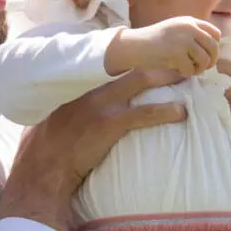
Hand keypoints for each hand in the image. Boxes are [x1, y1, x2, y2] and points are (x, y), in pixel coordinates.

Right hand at [0, 69, 185, 230]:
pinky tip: (181, 113)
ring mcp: (101, 105)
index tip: (154, 62)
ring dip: (166, 78)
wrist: (43, 168)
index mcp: (80, 89)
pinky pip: (145, 113)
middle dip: (157, 63)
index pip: (113, 68)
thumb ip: (74, 109)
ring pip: (141, 81)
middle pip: (132, 68)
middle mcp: (91, 90)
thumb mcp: (58, 120)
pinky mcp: (110, 123)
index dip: (136, 64)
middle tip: (178, 63)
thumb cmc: (48, 150)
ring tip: (187, 80)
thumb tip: (86, 112)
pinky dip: (166, 112)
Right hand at [106, 17, 220, 76]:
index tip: (209, 54)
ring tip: (190, 69)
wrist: (135, 45)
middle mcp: (189, 28)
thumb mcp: (176, 29)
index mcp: (190, 21)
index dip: (215, 46)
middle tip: (204, 67)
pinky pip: (191, 69)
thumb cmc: (155, 40)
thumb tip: (213, 50)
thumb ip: (193, 34)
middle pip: (214, 47)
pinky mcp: (176, 54)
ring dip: (199, 68)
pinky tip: (179, 70)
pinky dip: (187, 73)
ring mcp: (183, 41)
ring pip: (205, 60)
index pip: (215, 33)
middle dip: (211, 60)